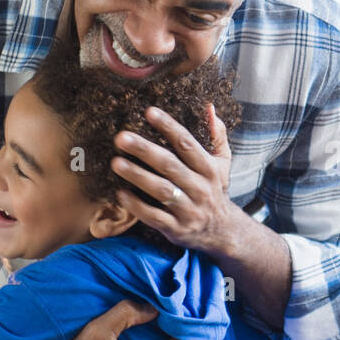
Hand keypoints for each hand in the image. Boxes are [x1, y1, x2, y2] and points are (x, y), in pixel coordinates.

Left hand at [110, 104, 236, 254]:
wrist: (223, 232)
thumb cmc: (215, 190)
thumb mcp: (223, 163)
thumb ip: (217, 135)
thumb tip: (208, 107)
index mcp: (209, 169)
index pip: (188, 144)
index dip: (169, 127)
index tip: (149, 112)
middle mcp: (200, 188)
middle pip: (170, 165)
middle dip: (145, 150)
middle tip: (121, 137)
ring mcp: (188, 210)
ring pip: (162, 191)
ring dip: (138, 176)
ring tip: (116, 163)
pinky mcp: (177, 228)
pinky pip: (155, 217)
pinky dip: (137, 206)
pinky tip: (120, 194)